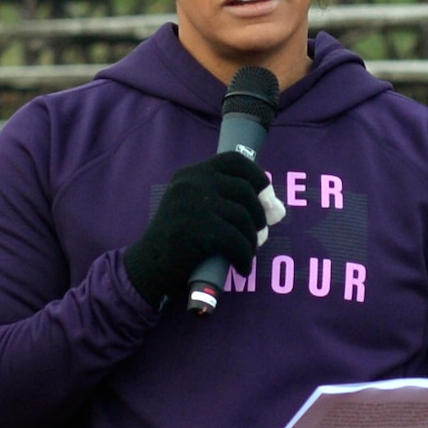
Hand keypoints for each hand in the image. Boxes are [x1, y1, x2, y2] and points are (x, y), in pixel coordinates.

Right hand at [122, 152, 279, 307]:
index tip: (267, 197)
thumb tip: (279, 209)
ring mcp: (193, 204)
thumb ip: (232, 202)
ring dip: (252, 239)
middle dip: (260, 215)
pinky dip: (244, 257)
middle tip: (260, 234)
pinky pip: (237, 241)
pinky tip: (242, 267)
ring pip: (243, 217)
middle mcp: (192, 183)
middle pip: (246, 191)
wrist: (148, 267)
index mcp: (192, 173)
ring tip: (248, 252)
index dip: (257, 176)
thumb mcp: (198, 209)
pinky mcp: (198, 229)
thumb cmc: (179, 238)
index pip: (235, 160)